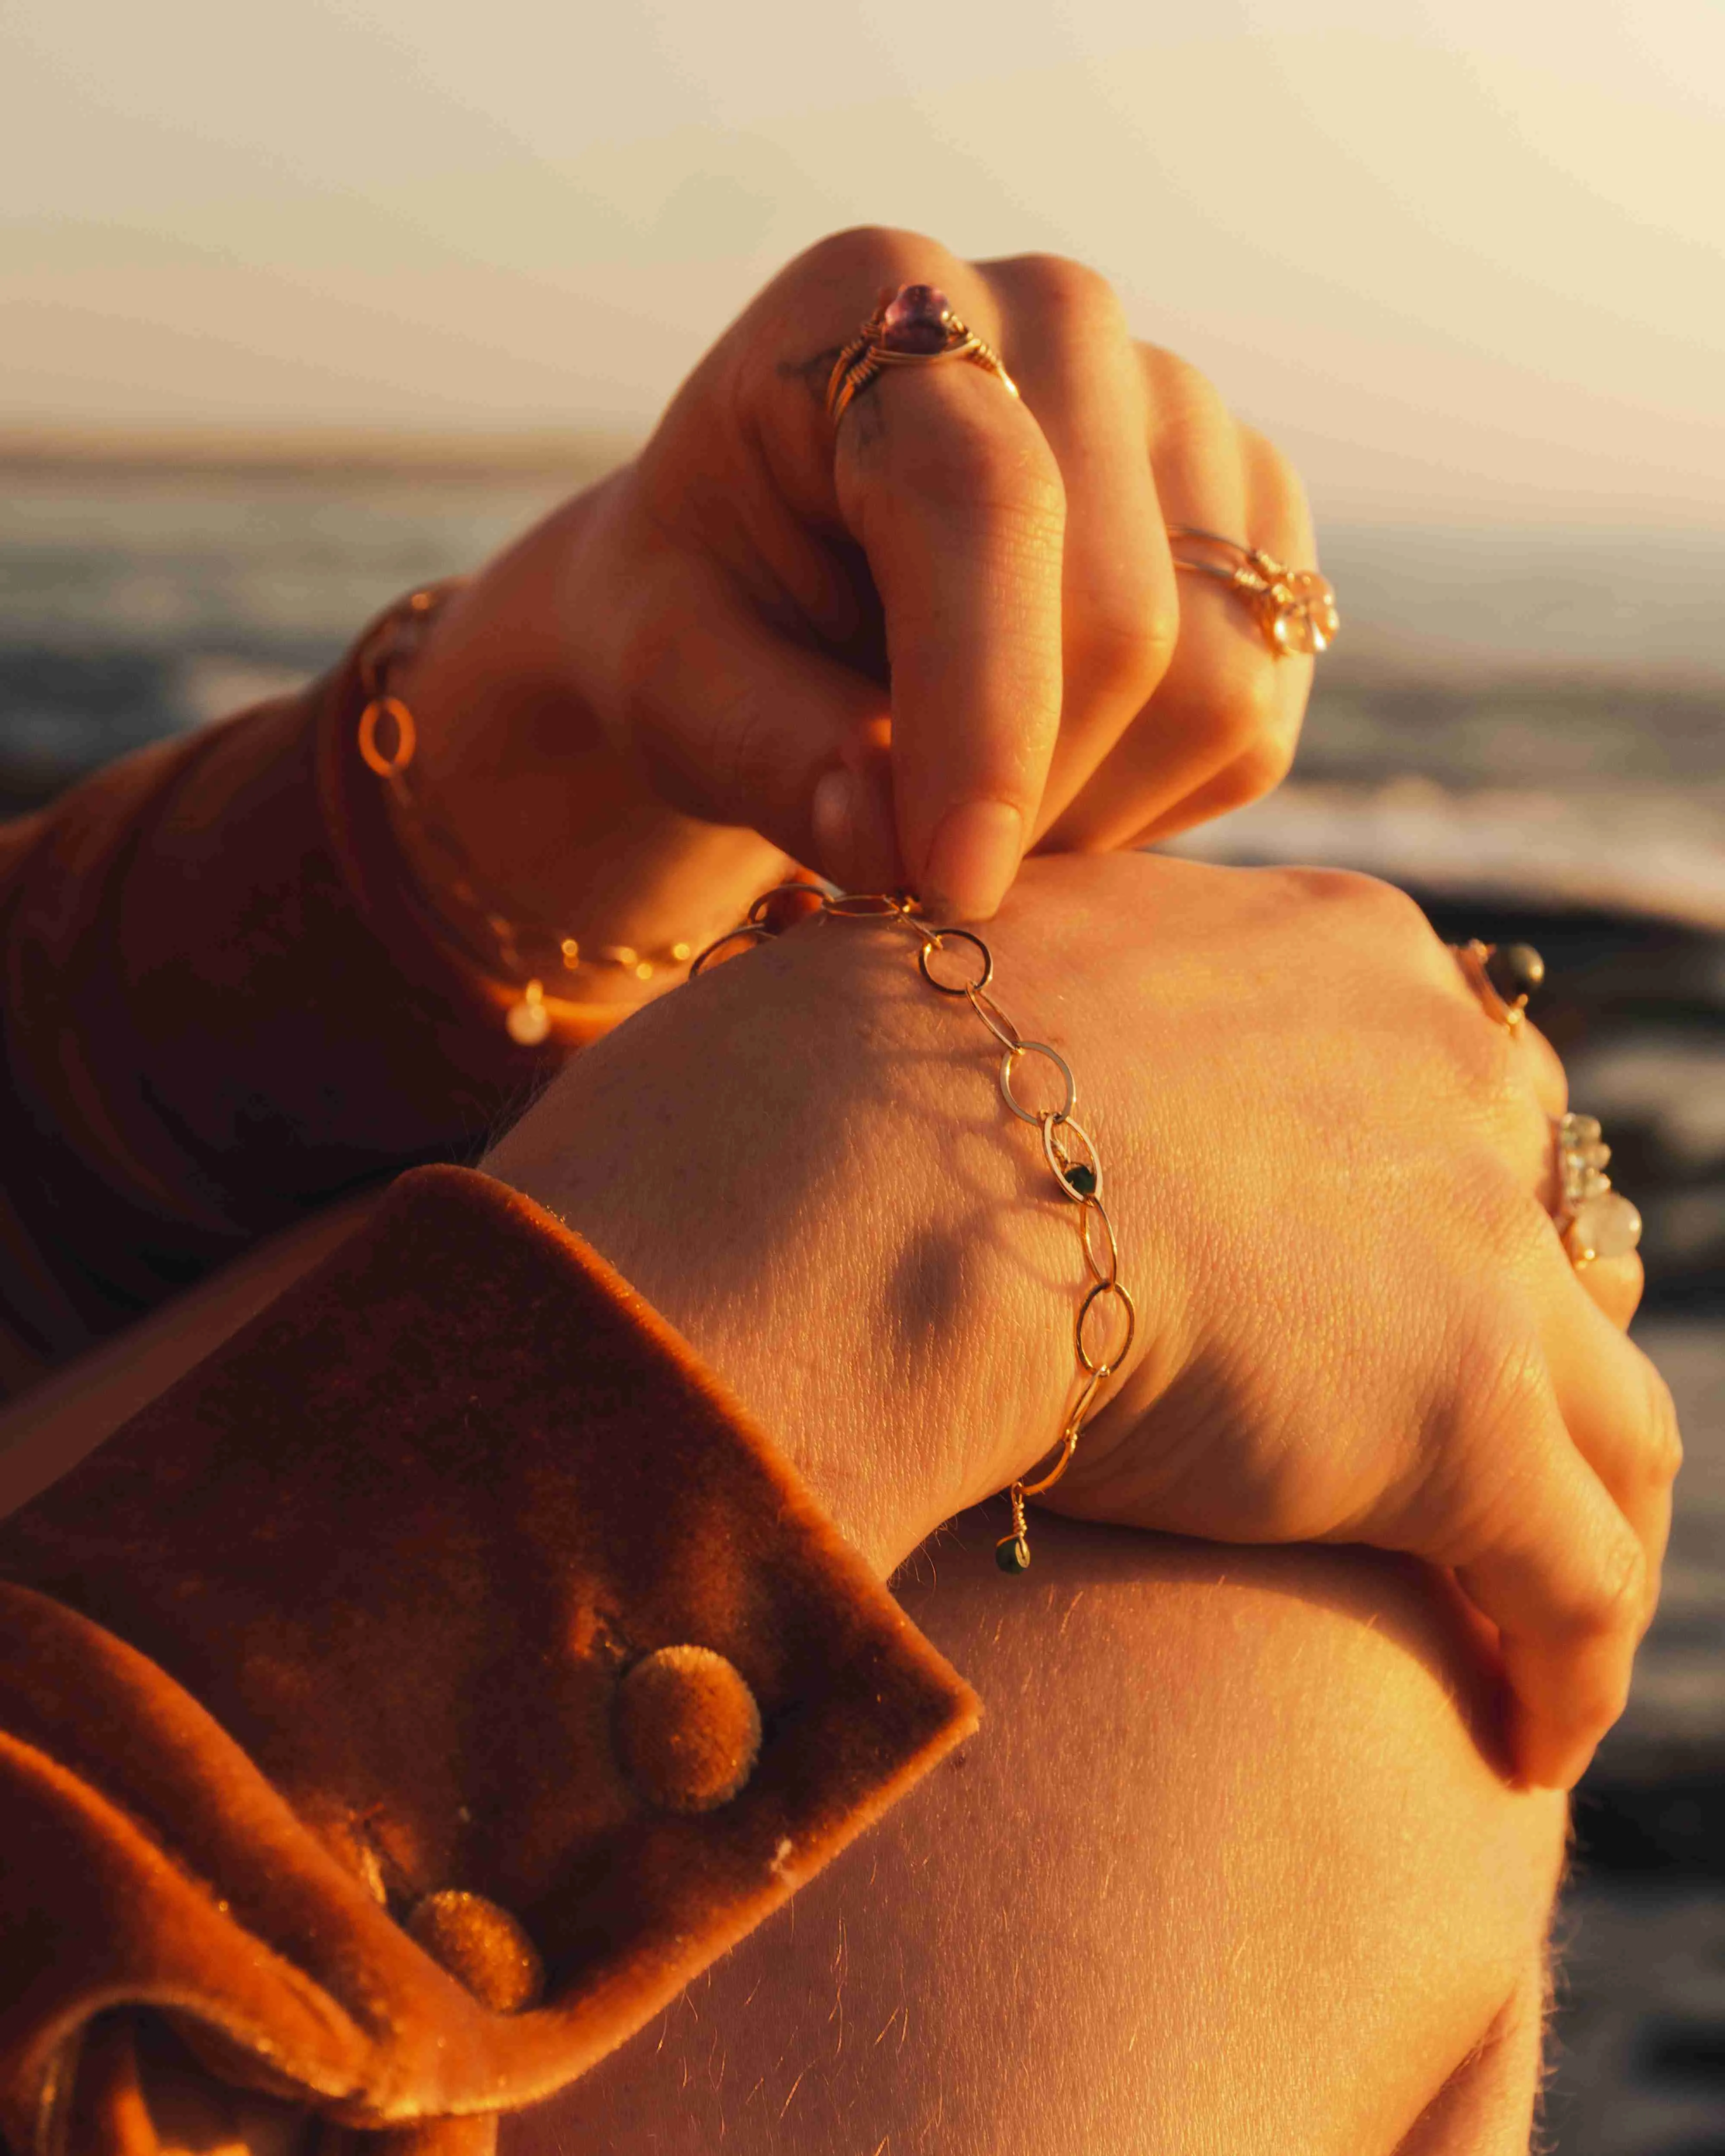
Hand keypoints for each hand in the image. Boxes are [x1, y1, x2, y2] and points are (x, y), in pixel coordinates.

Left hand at [392, 228, 1313, 967]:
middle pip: (1126, 616)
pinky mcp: (1255, 513)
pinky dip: (1155, 800)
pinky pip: (1259, 714)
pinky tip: (1048, 779)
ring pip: (1216, 681)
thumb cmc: (705, 612)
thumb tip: (883, 844)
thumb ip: (756, 747)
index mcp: (875, 298)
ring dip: (1090, 811)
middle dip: (1023, 795)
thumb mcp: (661, 676)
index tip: (949, 884)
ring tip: (972, 817)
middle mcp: (1060, 320)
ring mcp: (1182, 410)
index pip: (983, 503)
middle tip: (920, 874)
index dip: (980, 714)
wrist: (777, 575)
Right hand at [484, 852, 1676, 1793]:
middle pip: (1547, 1225)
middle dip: (1522, 1336)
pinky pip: (1581, 1583)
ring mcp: (1471, 1247)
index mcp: (1331, 949)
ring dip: (1578, 1518)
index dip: (1423, 1190)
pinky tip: (1518, 1738)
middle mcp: (1440, 1074)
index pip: (1441, 1077)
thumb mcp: (982, 975)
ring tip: (1520, 1624)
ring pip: (1608, 1414)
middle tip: (1459, 1441)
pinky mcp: (1460, 1422)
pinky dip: (1568, 1667)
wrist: (855, 1173)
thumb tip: (955, 1050)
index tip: (1375, 1285)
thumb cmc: (839, 1071)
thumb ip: (1043, 1004)